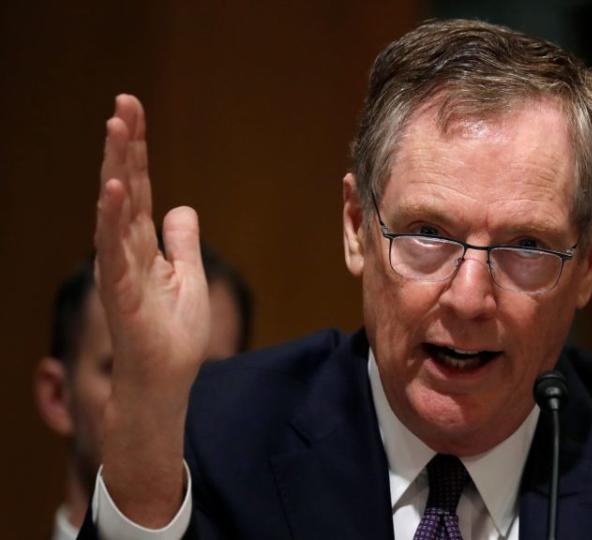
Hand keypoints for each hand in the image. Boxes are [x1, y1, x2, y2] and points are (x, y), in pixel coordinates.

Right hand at [95, 94, 208, 524]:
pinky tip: (113, 188)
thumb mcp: (189, 277)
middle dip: (125, 146)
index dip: (137, 150)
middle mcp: (127, 250)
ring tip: (117, 129)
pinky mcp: (122, 293)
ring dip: (116, 169)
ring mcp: (122, 270)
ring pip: (115, 210)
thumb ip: (182, 242)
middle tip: (124, 103)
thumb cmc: (173, 334)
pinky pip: (115, 250)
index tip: (133, 109)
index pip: (139, 187)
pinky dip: (112, 219)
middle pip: (124, 188)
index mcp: (144, 244)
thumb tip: (180, 208)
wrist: (166, 380)